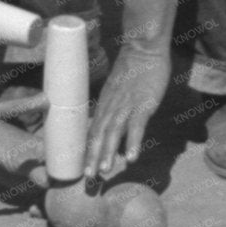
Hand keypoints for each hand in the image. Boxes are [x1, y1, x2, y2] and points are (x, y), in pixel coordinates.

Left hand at [84, 0, 177, 177]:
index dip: (86, 151)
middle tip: (88, 179)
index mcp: (103, 105)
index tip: (82, 169)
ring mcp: (126, 105)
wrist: (143, 48)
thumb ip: (116, 111)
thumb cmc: (133, 71)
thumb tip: (118, 135)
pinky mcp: (142, 103)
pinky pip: (136, 125)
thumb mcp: (118, 92)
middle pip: (98, 134)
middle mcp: (110, 107)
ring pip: (113, 132)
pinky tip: (131, 157)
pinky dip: (132, 141)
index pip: (91, 131)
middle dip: (92, 157)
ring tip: (103, 171)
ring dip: (107, 152)